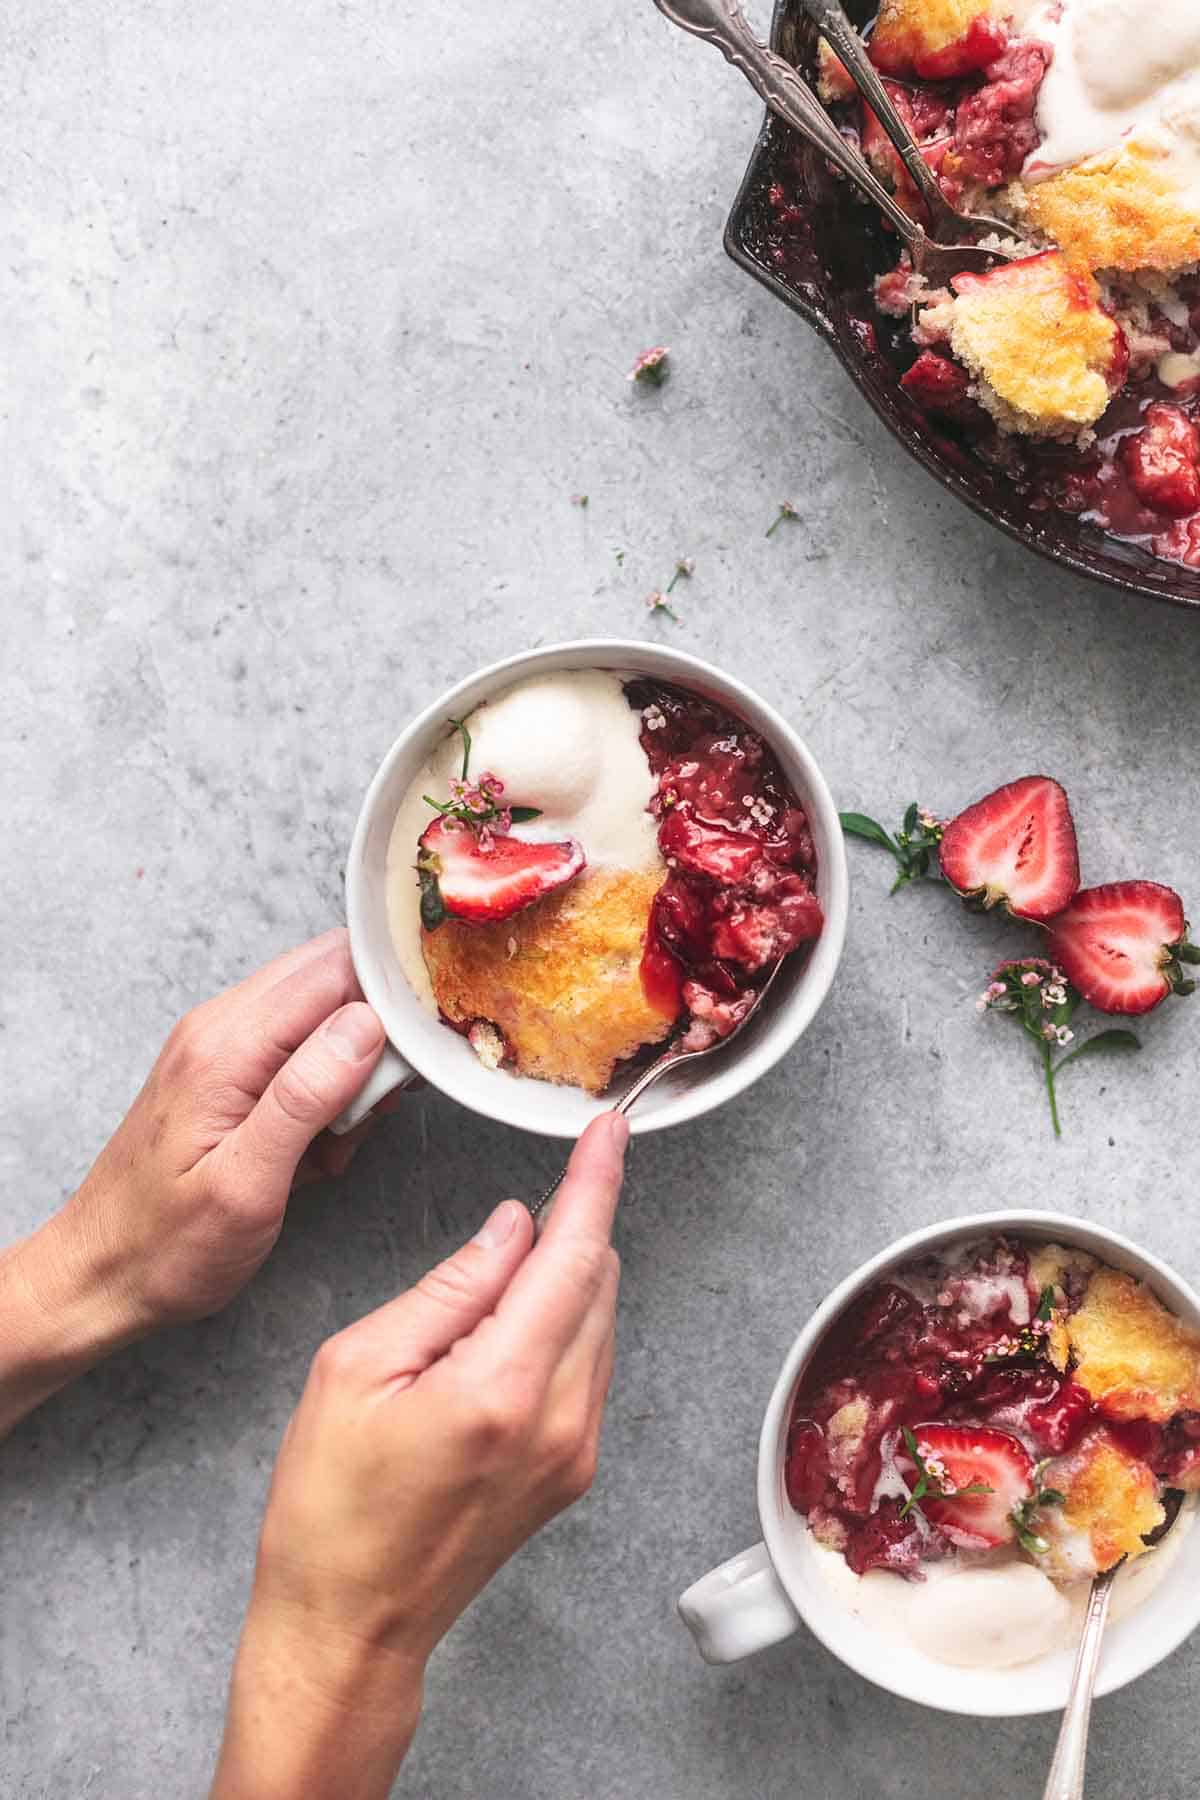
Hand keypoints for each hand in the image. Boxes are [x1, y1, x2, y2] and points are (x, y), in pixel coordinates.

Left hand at [0, 930, 389, 1435]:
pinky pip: (299, 1047)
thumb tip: (366, 1024)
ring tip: (337, 1142)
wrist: (98, 1276)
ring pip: (322, 1011)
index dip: (391, 1000)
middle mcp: (218, 1026)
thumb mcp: (246, 1186)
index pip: (334, 970)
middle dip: (377, 1031)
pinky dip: (327, 1089)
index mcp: (225, 1048)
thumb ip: (306, 1096)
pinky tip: (316, 1145)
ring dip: (354, 1068)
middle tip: (375, 1108)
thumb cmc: (166, 1247)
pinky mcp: (225, 1067)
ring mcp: (219, 1043)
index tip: (418, 1054)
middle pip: (332, 975)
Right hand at [210, 1112, 628, 1799]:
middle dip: (570, 1228)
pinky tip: (503, 1333)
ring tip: (491, 1284)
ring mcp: (574, 1452)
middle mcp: (559, 1420)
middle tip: (525, 1202)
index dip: (595, 1183)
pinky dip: (560, 1326)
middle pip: (597, 1283)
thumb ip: (450, 1287)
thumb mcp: (356, 1368)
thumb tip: (511, 1228)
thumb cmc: (329, 1507)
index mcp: (502, 1388)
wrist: (349, 1626)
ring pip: (598, 1322)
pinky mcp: (572, 1472)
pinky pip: (587, 1368)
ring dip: (564, 1278)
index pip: (573, 1256)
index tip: (611, 1132)